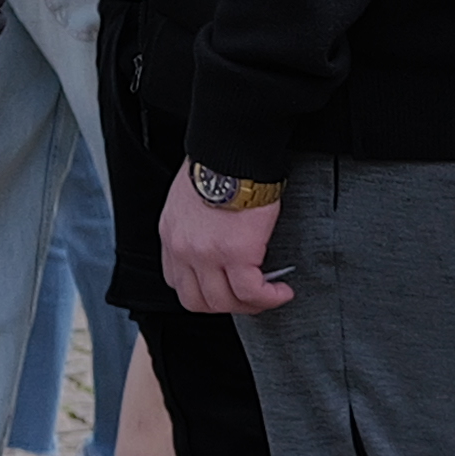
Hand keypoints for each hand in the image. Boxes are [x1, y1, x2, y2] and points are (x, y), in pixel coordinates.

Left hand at [156, 172, 293, 319]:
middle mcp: (182, 249)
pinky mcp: (237, 253)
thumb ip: (195, 223)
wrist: (232, 150)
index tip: (225, 287)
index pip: (177, 281)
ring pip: (225, 302)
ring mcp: (206, 255)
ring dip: (251, 305)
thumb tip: (217, 237)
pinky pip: (252, 292)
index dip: (203, 291)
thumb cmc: (217, 164)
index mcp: (171, 234)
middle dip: (226, 305)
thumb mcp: (188, 198)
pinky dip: (269, 298)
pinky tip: (282, 291)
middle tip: (250, 297)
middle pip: (197, 301)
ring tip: (271, 294)